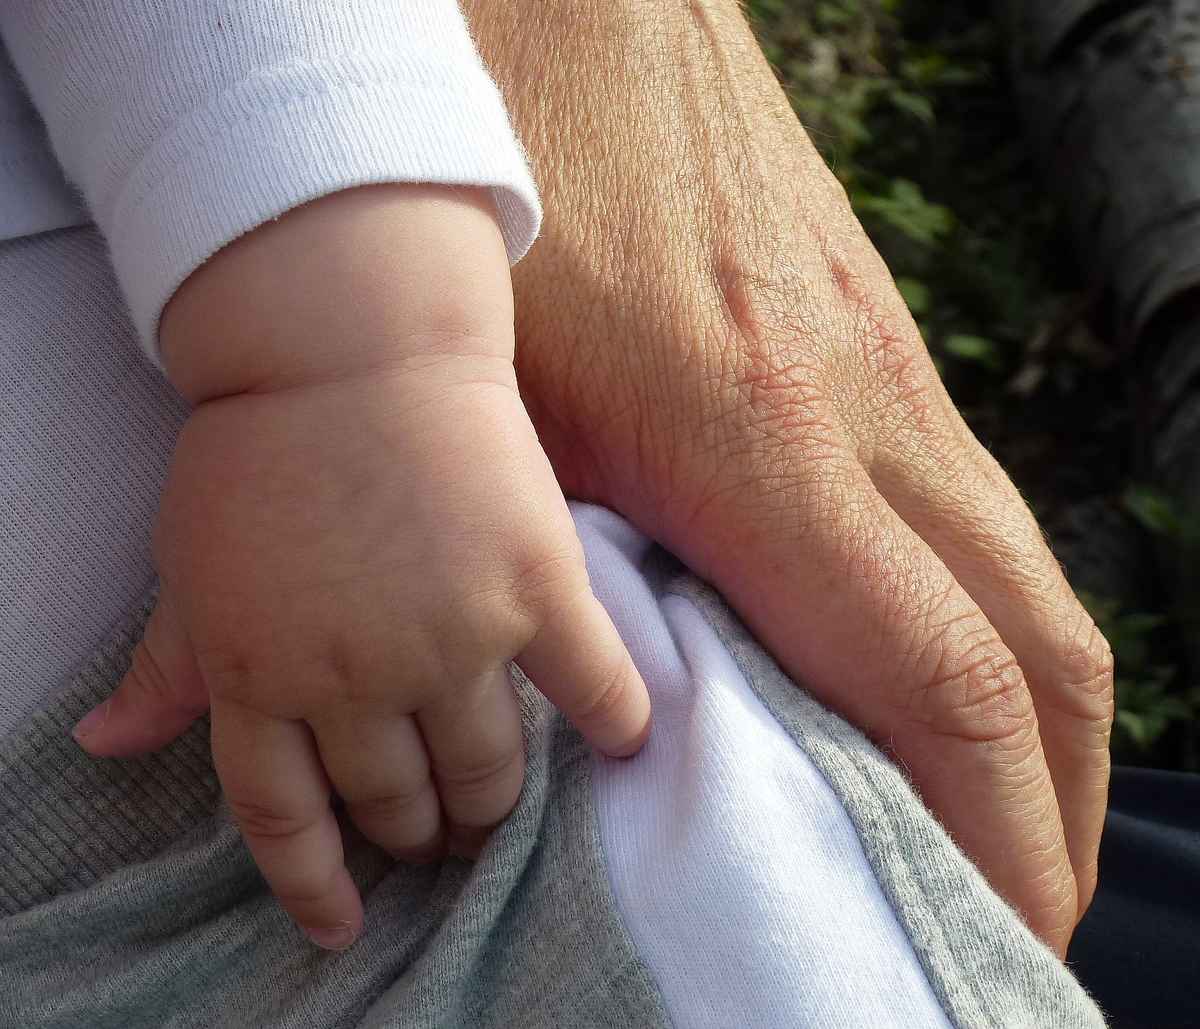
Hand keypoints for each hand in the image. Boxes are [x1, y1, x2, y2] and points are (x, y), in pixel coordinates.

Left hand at [71, 185, 650, 948]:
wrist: (352, 344)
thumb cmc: (262, 446)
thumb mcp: (189, 563)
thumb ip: (166, 664)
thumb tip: (105, 742)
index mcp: (255, 673)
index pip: (283, 817)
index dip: (316, 882)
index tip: (345, 919)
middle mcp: (352, 675)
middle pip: (395, 800)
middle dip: (416, 832)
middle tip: (435, 828)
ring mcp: (451, 637)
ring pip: (487, 770)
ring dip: (492, 805)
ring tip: (497, 803)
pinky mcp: (535, 589)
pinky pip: (593, 687)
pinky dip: (616, 723)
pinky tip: (625, 742)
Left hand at [465, 0, 1112, 952]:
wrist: (566, 14)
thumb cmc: (504, 207)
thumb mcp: (504, 412)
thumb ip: (566, 567)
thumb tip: (616, 714)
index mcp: (765, 448)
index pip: (944, 685)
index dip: (994, 836)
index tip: (993, 935)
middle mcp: (868, 410)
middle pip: (1036, 647)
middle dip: (1054, 806)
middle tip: (1014, 915)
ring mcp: (889, 366)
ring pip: (1021, 574)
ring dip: (1030, 719)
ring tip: (992, 820)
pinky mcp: (874, 337)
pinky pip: (967, 506)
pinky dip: (979, 615)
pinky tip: (928, 660)